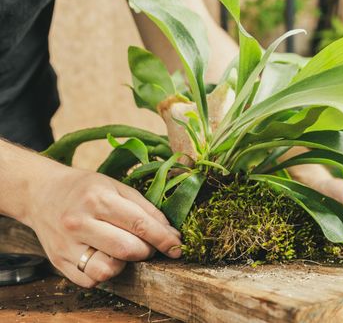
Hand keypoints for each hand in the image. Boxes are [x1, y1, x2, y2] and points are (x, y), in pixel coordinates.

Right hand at [24, 165, 182, 287]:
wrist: (41, 193)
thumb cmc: (85, 188)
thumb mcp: (116, 186)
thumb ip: (145, 208)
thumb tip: (170, 232)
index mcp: (98, 199)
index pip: (140, 225)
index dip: (164, 238)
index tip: (177, 246)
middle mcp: (80, 222)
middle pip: (127, 249)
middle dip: (148, 250)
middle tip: (149, 244)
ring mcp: (66, 245)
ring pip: (108, 270)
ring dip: (126, 264)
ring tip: (125, 249)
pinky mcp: (58, 262)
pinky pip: (91, 280)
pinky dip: (105, 272)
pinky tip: (106, 256)